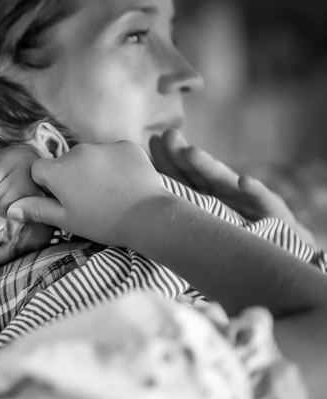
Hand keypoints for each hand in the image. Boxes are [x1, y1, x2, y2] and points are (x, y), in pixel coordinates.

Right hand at [6, 142, 169, 246]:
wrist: (146, 216)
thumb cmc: (102, 222)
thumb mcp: (66, 220)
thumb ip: (36, 211)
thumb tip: (10, 209)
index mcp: (58, 171)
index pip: (39, 170)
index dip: (47, 186)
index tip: (62, 199)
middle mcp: (77, 151)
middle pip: (66, 162)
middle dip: (72, 176)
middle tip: (90, 200)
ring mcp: (103, 146)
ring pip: (91, 156)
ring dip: (94, 169)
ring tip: (110, 193)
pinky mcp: (126, 146)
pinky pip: (114, 153)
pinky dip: (116, 164)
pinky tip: (125, 183)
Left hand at [150, 129, 315, 244]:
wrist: (277, 246)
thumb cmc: (233, 230)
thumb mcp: (202, 219)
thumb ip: (176, 206)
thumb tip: (138, 202)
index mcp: (202, 193)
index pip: (181, 173)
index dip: (168, 158)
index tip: (153, 140)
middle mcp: (221, 191)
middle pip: (198, 170)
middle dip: (182, 153)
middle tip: (168, 135)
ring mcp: (244, 199)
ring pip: (223, 180)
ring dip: (207, 166)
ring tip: (191, 152)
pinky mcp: (270, 211)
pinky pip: (261, 200)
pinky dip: (254, 190)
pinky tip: (245, 182)